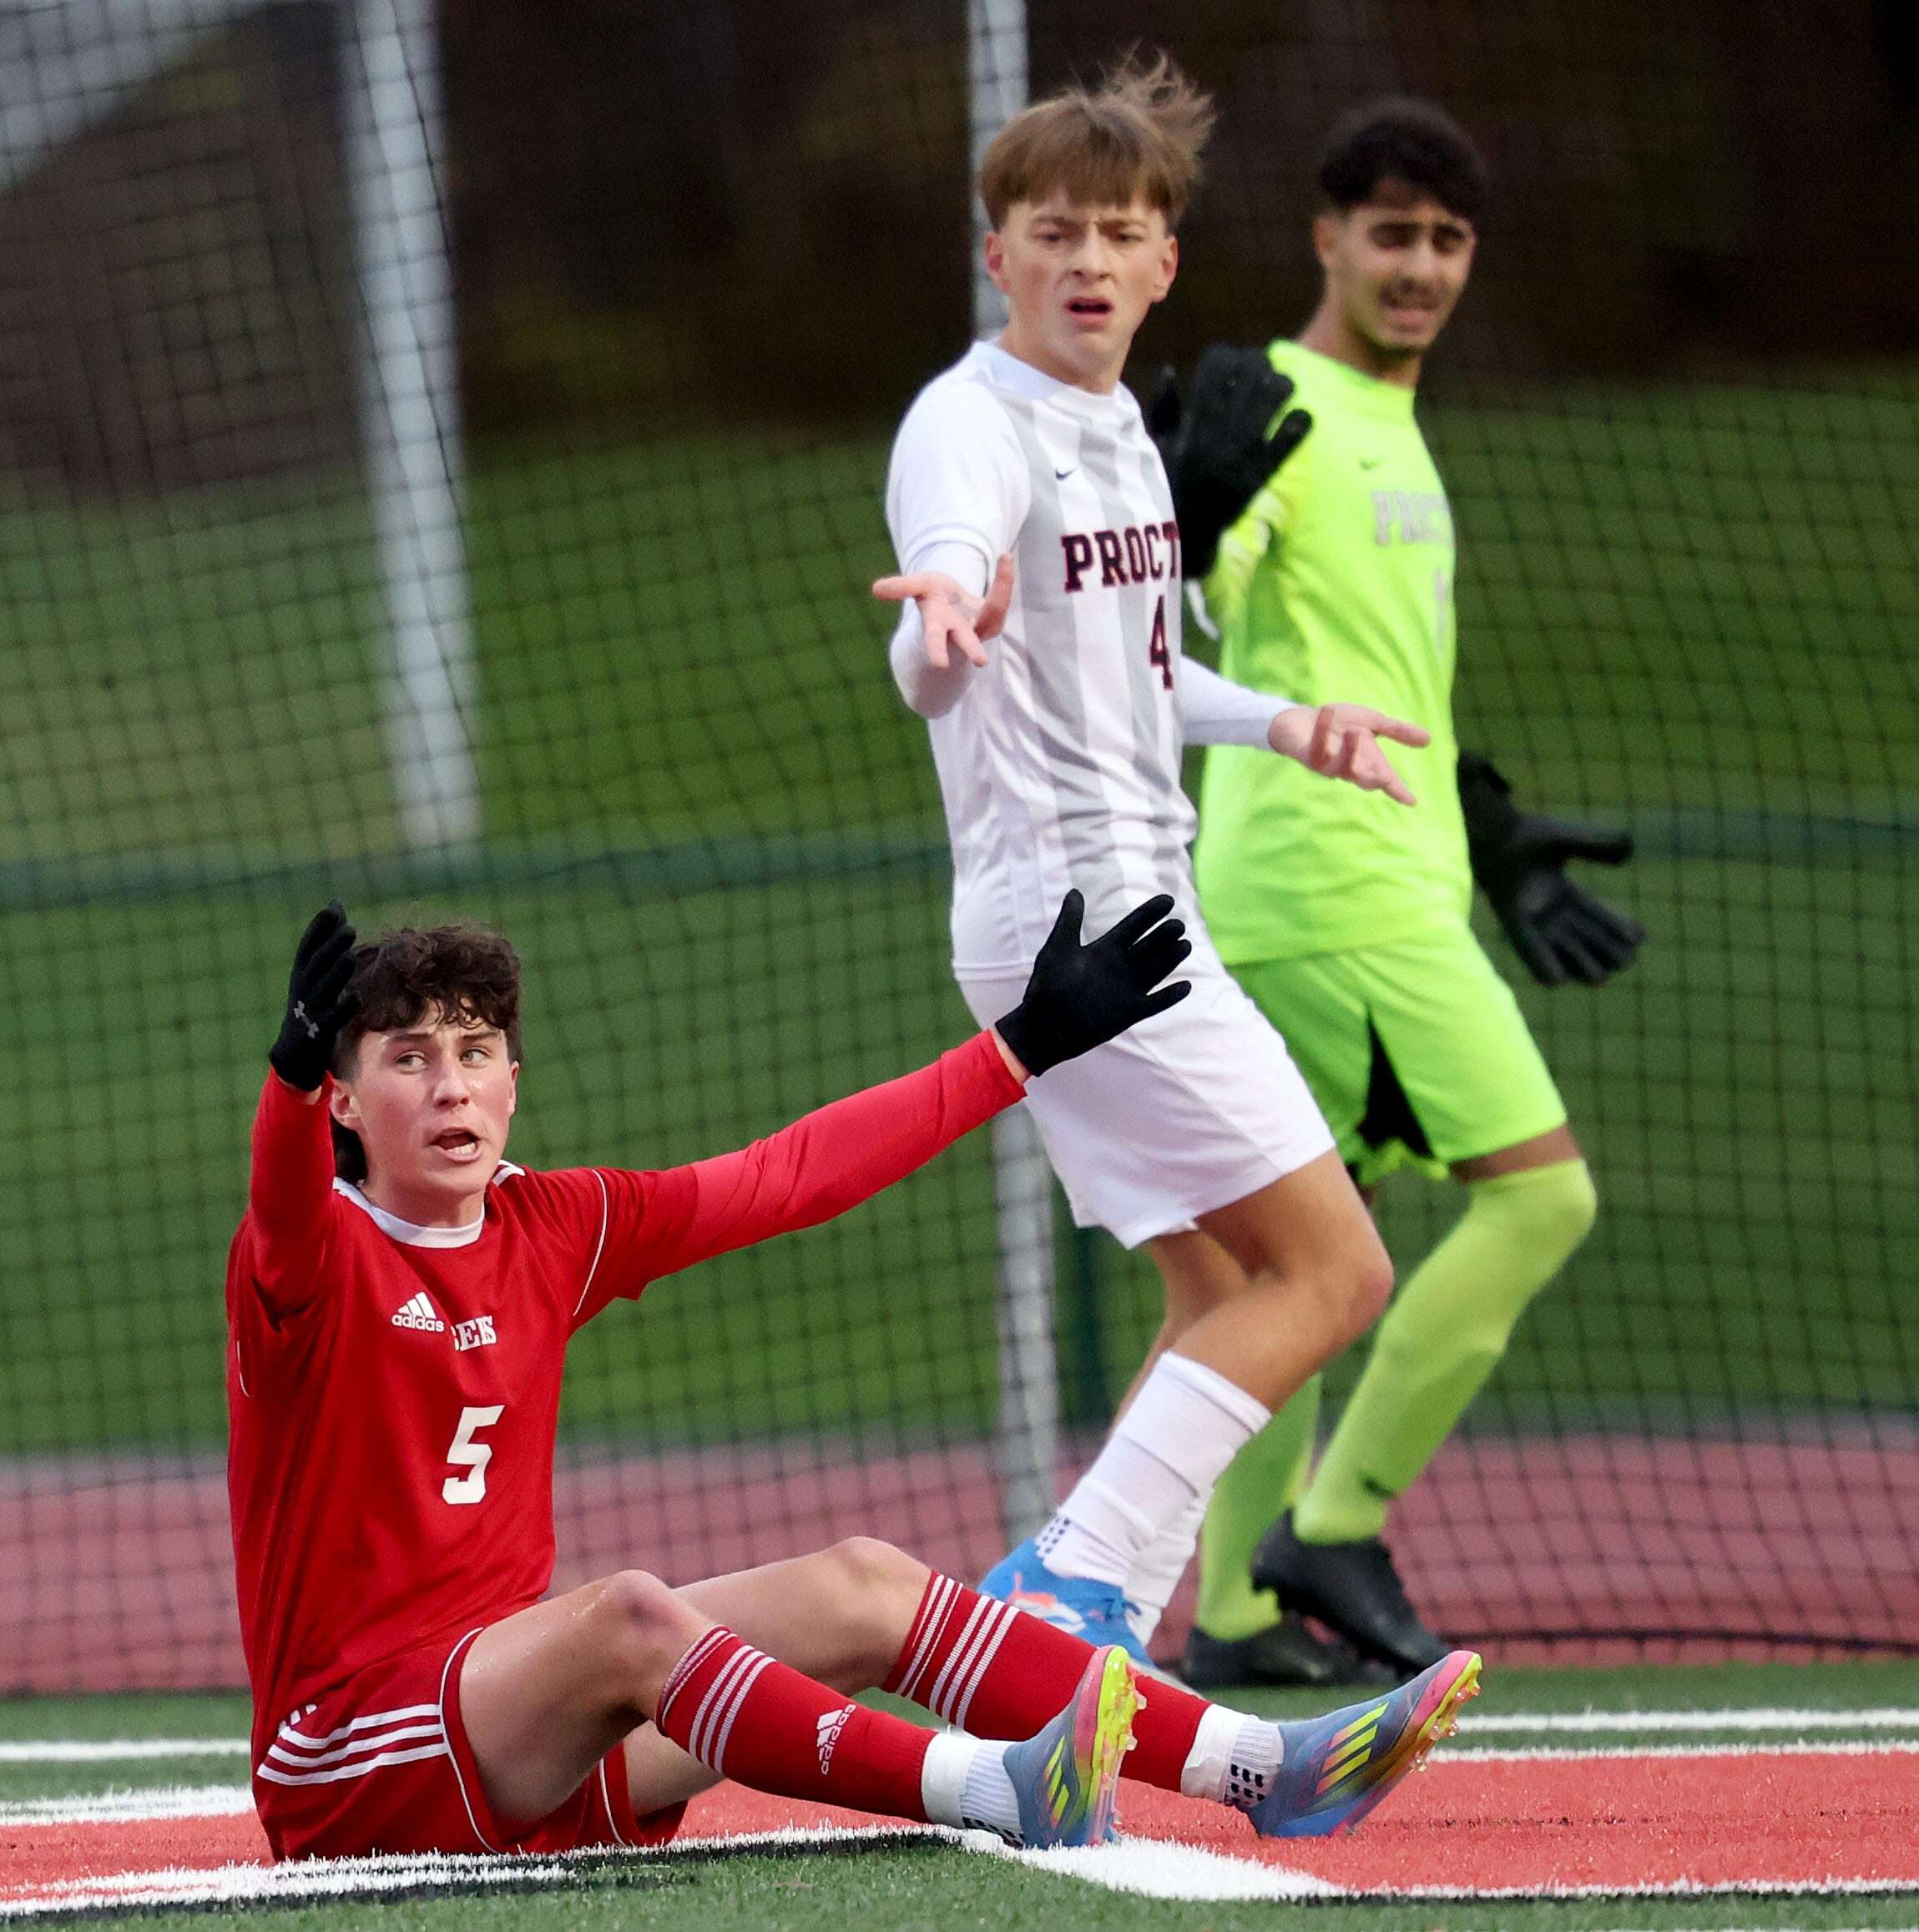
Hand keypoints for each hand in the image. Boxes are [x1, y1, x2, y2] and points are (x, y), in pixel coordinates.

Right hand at [269, 902, 361, 1090]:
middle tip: (350, 930)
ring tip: (349, 957)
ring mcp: (311, 1010)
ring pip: (323, 990)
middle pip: (316, 965)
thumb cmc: (311, 1001)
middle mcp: (303, 988)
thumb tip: (336, 903)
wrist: (295, 1050)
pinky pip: (332, 1020)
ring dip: (336, 973)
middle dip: (331, 947)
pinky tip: (356, 998)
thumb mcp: (315, 970)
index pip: (308, 946)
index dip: (319, 928)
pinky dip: (342, 1009)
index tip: (333, 909)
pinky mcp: (320, 1032)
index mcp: (301, 973)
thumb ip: (328, 938)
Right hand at [872, 553, 1014, 670]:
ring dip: (1001, 590)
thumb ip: (900, 588)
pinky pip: (1000, 592)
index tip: (940, 665)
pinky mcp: (993, 609)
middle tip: (981, 662)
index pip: (935, 638)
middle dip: (971, 649)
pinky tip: (1006, 557)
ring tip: (1004, 561)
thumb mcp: (917, 588)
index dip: (937, 650)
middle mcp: (961, 628)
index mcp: (937, 627)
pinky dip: (1004, 576)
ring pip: (993, 612)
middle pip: (966, 641)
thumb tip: (876, 589)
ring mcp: (981, 620)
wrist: (956, 602)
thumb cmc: (935, 598)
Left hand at [994, 890, 1191, 1076]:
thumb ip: (1070, 921)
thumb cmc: (1047, 986)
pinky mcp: (1129, 1013)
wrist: (1043, 1027)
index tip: (1168, 900)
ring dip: (1171, 959)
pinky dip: (1170, 996)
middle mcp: (1119, 967)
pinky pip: (1155, 1003)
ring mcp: (1126, 990)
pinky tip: (1186, 986)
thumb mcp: (1058, 948)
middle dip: (1165, 935)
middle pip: (1150, 947)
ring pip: (1156, 970)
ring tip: (1185, 945)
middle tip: (1178, 925)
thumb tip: (1075, 891)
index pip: (1134, 926)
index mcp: (1104, 950)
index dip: (1150, 913)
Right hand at [1148, 344, 1311, 581]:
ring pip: (1276, 395)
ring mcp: (1245, 447)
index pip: (1217, 365)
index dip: (1226, 356)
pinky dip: (1299, 424)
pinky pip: (1289, 439)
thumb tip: (1169, 370)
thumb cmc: (1165, 486)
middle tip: (1262, 368)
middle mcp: (1222, 426)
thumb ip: (1163, 408)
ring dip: (1282, 386)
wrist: (1182, 532)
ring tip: (1282, 389)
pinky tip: (1301, 418)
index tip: (1230, 360)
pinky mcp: (1262, 470)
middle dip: (1258, 363)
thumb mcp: (1155, 445)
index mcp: (1195, 417)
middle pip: (1252, 371)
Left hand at [1269, 704, 1430, 805]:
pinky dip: (1322, 730)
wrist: (1304, 718)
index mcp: (1369, 761)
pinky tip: (1326, 711)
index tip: (1411, 801)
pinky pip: (1317, 749)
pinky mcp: (1308, 758)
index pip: (1387, 780)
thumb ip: (1396, 731)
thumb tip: (1429, 739)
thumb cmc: (1339, 723)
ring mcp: (1329, 766)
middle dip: (1375, 779)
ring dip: (1349, 752)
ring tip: (1355, 733)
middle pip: (1365, 781)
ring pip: (1340, 769)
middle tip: (1385, 777)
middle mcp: (1351, 768)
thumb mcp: (1372, 722)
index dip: (1398, 790)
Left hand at [1458, 752, 1645, 986]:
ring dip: (1583, 965)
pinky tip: (1559, 979)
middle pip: (1587, 941)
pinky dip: (1542, 964)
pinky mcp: (1513, 922)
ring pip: (1561, 952)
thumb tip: (1630, 852)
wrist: (1494, 835)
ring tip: (1602, 975)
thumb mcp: (1570, 839)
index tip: (1641, 937)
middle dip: (1608, 952)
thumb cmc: (1525, 835)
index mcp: (1563, 894)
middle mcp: (1549, 912)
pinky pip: (1528, 950)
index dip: (1619, 929)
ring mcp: (1532, 919)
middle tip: (1624, 958)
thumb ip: (1599, 844)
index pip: (1598, 917)